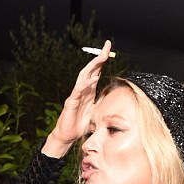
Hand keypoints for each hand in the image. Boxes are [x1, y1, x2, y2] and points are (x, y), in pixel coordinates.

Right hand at [42, 40, 111, 156]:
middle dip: (99, 57)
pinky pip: (78, 91)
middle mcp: (82, 90)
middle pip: (91, 70)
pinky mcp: (71, 103)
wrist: (67, 137)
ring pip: (84, 76)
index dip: (102, 61)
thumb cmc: (80, 125)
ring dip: (93, 66)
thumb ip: (103, 105)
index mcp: (89, 92)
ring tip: (102, 57)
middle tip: (107, 46)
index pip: (96, 72)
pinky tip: (94, 79)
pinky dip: (86, 84)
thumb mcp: (96, 113)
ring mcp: (76, 95)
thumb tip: (116, 103)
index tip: (110, 50)